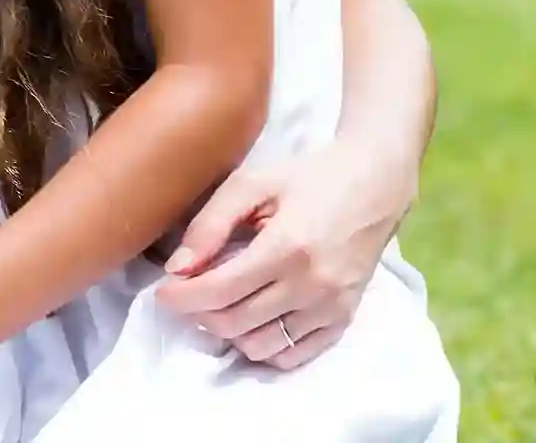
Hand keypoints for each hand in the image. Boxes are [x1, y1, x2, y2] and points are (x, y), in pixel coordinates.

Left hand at [155, 143, 413, 368]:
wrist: (373, 186)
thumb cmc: (307, 178)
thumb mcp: (252, 183)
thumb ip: (210, 224)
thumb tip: (177, 268)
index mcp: (287, 247)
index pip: (220, 290)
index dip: (182, 296)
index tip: (162, 291)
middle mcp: (312, 285)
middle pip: (236, 322)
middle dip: (199, 313)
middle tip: (187, 295)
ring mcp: (331, 308)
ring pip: (261, 346)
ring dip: (229, 332)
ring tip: (218, 305)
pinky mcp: (344, 320)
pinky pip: (294, 356)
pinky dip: (264, 347)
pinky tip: (251, 321)